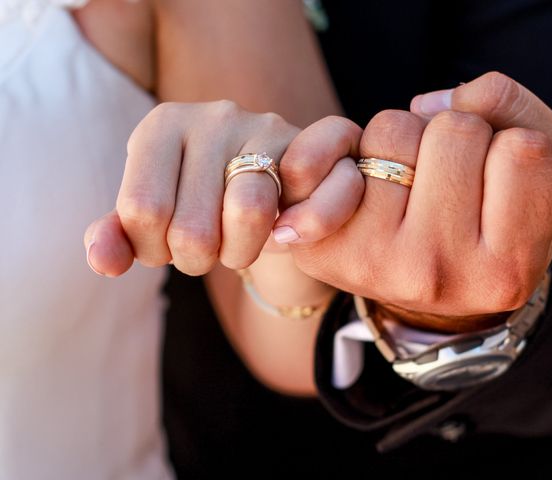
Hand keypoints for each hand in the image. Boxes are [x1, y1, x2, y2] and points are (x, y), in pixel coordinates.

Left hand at [83, 102, 361, 277]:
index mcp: (162, 125)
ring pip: (249, 214)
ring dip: (242, 253)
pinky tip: (288, 232)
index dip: (153, 251)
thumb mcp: (153, 218)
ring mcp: (269, 126)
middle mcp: (214, 116)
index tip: (165, 246)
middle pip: (192, 229)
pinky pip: (318, 194)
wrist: (268, 187)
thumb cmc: (201, 205)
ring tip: (238, 246)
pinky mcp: (321, 143)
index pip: (141, 212)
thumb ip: (118, 237)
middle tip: (206, 251)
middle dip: (196, 260)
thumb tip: (103, 260)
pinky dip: (306, 226)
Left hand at [276, 72, 551, 330]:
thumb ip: (511, 110)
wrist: (415, 273)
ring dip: (403, 139)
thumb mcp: (538, 172)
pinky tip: (356, 185)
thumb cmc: (483, 215)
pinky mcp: (324, 248)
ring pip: (394, 127)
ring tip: (406, 185)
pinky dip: (344, 144)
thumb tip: (424, 104)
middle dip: (454, 135)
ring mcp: (375, 263)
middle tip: (445, 179)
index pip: (525, 150)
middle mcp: (439, 274)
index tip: (496, 177)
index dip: (511, 142)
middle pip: (456, 130)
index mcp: (505, 271)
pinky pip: (328, 148)